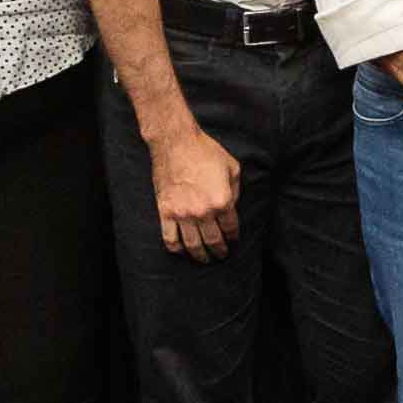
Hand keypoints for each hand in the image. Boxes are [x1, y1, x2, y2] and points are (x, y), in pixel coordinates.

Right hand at [150, 121, 244, 258]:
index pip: (231, 228)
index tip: (233, 241)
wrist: (176, 143)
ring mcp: (183, 214)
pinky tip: (182, 252)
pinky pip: (170, 239)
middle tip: (221, 256)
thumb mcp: (232, 167)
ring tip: (205, 259)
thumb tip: (232, 207)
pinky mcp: (166, 212)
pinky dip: (177, 249)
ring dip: (200, 256)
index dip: (233, 238)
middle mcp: (203, 212)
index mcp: (222, 201)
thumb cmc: (206, 151)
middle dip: (220, 251)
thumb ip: (236, 190)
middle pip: (213, 241)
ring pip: (193, 245)